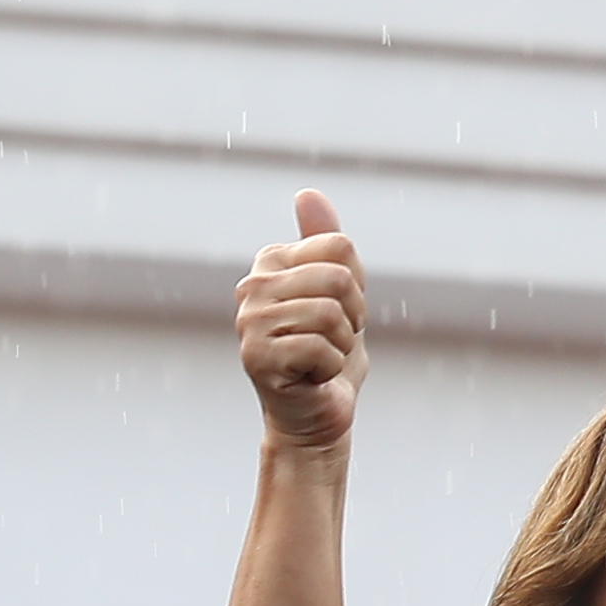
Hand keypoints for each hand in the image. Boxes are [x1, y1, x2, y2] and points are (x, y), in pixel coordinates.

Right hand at [236, 190, 369, 449]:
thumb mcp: (340, 291)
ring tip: (321, 357)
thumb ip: (326, 244)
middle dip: (353, 316)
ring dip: (342, 345)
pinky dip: (330, 368)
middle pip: (340, 278)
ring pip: (332, 314)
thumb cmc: (329, 353)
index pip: (340, 246)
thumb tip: (307, 193)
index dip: (356, 285)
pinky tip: (310, 376)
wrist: (317, 413)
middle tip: (333, 340)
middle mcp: (253, 285)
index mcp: (272, 262)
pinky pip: (321, 348)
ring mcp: (250, 320)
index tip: (339, 311)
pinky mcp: (256, 356)